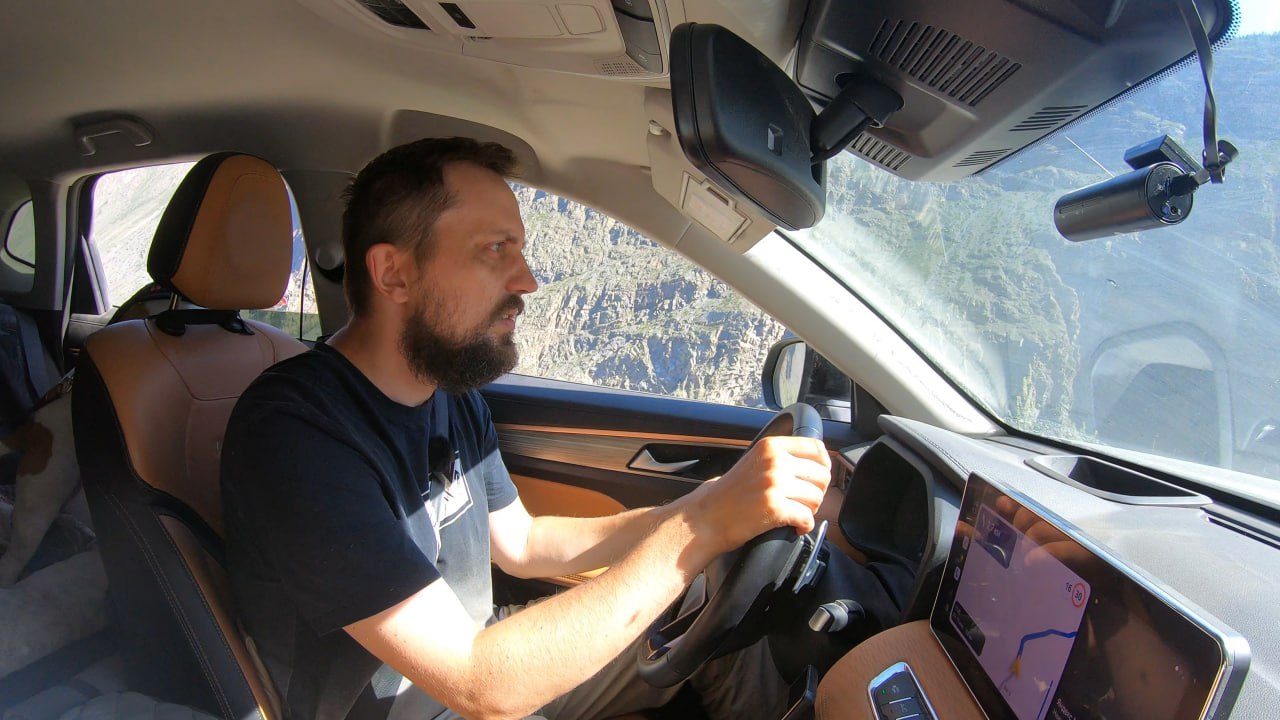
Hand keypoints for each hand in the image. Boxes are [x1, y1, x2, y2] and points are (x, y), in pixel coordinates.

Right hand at [683, 435, 831, 556]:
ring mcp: (774, 483)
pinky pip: (807, 517)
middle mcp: (775, 461)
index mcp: (771, 446)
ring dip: (810, 510)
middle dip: (817, 492)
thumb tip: (816, 465)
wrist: (707, 516)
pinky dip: (804, 526)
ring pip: (816, 497)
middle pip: (821, 475)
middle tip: (804, 502)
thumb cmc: (731, 494)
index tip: (817, 479)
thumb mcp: (755, 462)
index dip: (824, 466)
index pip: (817, 448)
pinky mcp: (774, 507)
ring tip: (796, 514)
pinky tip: (794, 528)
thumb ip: (781, 458)